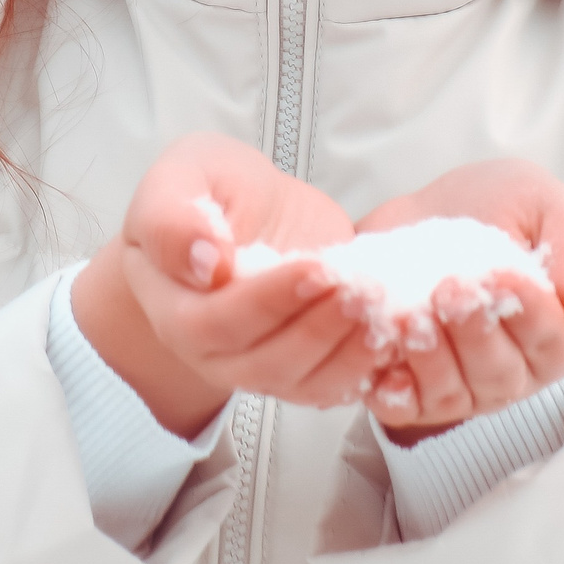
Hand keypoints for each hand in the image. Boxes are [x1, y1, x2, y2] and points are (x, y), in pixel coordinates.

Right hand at [71, 133, 383, 435]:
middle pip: (264, 362)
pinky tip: (391, 335)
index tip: (315, 267)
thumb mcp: (179, 178)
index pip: (217, 322)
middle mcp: (211, 352)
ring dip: (347, 354)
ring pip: (301, 383)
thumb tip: (205, 262)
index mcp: (173, 308)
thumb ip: (172, 216)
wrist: (242, 211)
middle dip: (318, 330)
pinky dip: (364, 368)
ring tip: (382, 310)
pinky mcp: (300, 366)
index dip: (268, 301)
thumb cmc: (206, 191)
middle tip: (362, 291)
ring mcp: (257, 366)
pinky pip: (330, 386)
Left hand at [355, 159, 563, 442]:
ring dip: (429, 357)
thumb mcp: (546, 206)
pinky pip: (404, 407)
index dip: (527, 311)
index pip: (549, 338)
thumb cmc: (497, 210)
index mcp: (554, 330)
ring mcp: (462, 385)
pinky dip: (391, 388)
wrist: (428, 210)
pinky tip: (381, 353)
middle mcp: (511, 368)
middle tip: (447, 290)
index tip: (501, 274)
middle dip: (473, 333)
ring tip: (408, 314)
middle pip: (498, 371)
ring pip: (452, 391)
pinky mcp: (412, 391)